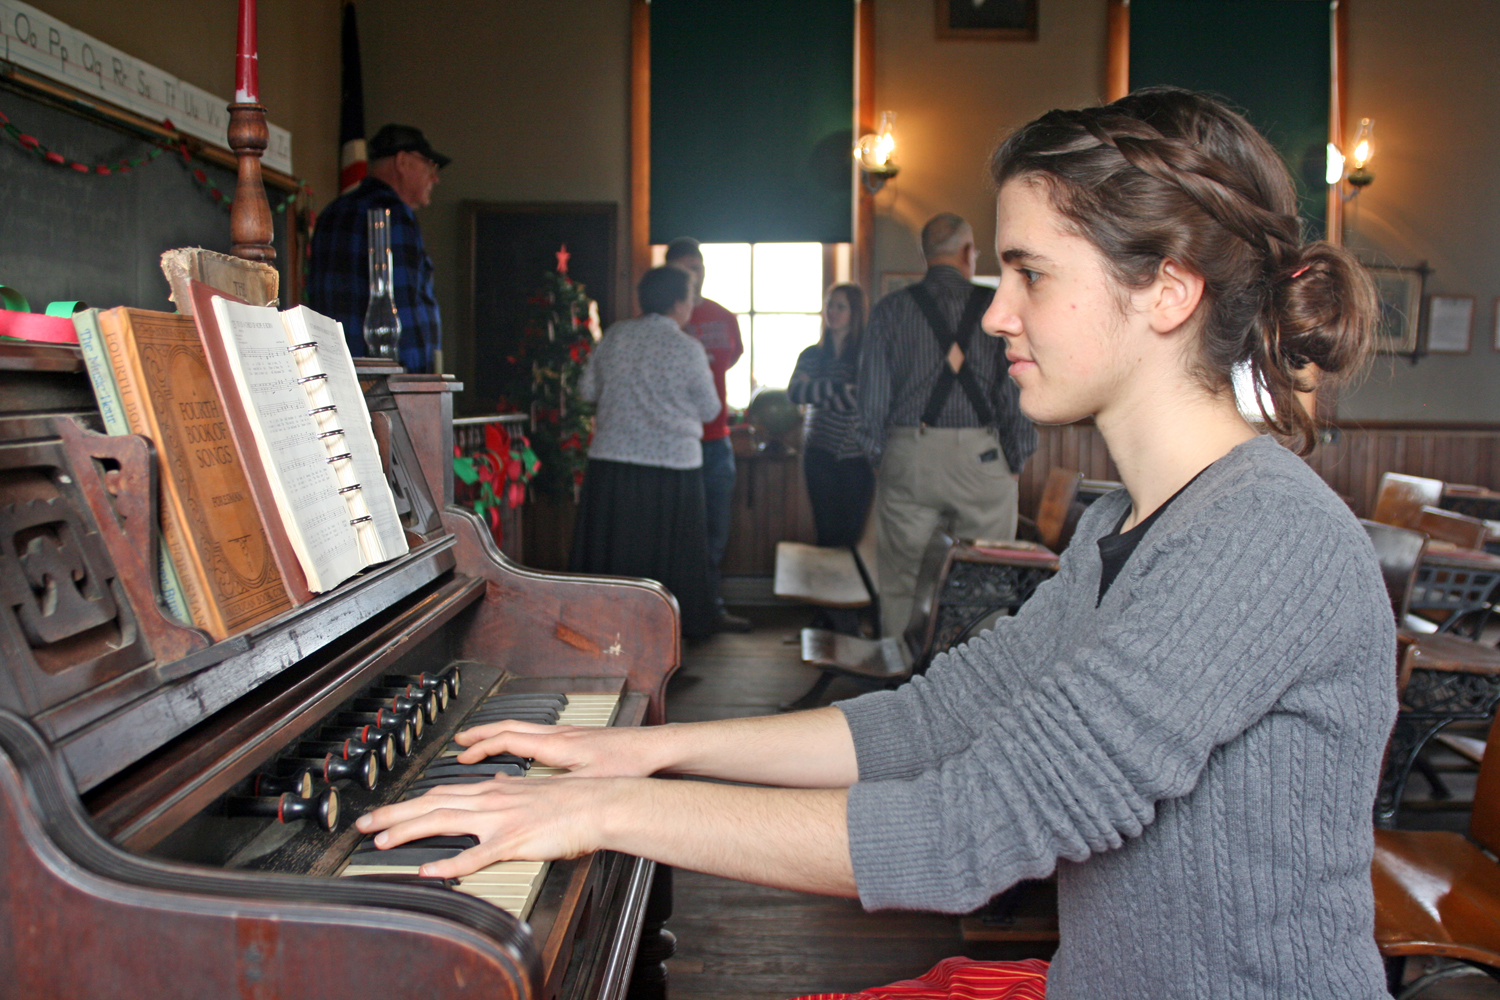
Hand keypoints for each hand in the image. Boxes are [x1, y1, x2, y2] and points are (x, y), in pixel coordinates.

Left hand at [354, 776, 618, 878]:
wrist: (598, 803)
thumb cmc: (571, 800)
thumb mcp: (532, 788)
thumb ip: (507, 787)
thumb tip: (492, 782)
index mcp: (493, 790)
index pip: (440, 793)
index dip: (408, 803)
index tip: (384, 811)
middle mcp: (490, 800)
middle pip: (430, 803)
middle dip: (392, 813)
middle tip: (362, 824)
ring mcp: (499, 820)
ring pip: (443, 821)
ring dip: (408, 830)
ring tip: (381, 841)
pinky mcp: (513, 841)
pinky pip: (475, 855)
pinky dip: (449, 864)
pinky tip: (429, 871)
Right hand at [452, 720, 661, 777]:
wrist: (654, 749)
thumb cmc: (628, 764)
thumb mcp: (590, 783)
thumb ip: (559, 792)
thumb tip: (532, 801)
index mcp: (557, 744)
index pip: (509, 738)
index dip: (482, 746)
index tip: (462, 755)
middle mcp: (560, 734)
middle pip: (511, 727)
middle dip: (482, 733)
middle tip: (460, 740)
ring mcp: (569, 733)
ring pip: (525, 728)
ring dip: (500, 733)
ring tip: (484, 741)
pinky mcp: (579, 737)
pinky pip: (539, 733)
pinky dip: (520, 737)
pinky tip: (523, 748)